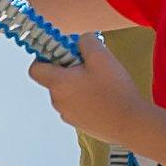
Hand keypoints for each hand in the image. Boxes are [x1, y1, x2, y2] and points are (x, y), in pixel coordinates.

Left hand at [29, 34, 144, 137]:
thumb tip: (80, 40)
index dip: (45, 57)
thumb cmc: (114, 90)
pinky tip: (105, 97)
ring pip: (66, 92)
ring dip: (78, 84)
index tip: (63, 53)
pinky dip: (85, 99)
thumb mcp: (102, 56)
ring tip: (102, 82)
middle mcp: (58, 101)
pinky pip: (77, 106)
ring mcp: (68, 115)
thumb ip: (86, 41)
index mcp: (58, 83)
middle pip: (54, 79)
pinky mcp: (80, 124)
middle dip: (69, 69)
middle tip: (91, 65)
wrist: (130, 123)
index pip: (35, 69)